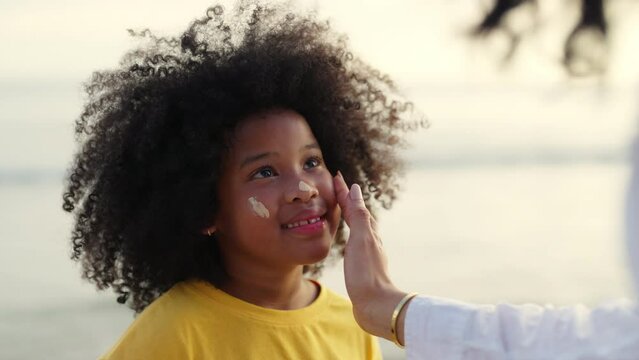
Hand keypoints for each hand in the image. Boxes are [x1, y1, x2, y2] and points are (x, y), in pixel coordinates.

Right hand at [333, 172, 407, 341]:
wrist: (375, 305)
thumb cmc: (366, 273)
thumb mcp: (361, 240)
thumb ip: (359, 215)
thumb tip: (356, 190)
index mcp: (368, 232)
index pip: (353, 205)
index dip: (344, 191)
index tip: (336, 175)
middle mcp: (369, 239)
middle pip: (357, 213)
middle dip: (346, 199)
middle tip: (336, 185)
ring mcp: (366, 253)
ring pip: (357, 227)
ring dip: (348, 214)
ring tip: (340, 207)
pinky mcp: (362, 266)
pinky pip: (354, 242)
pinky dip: (349, 233)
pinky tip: (347, 239)